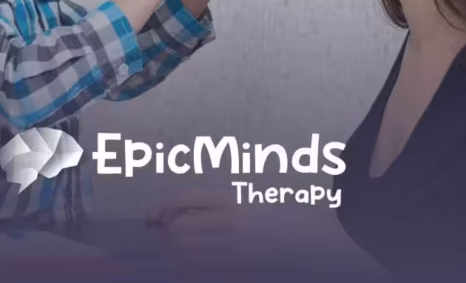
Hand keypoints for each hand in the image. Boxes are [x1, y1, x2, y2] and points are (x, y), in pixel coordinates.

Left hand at [147, 188, 292, 272]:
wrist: (304, 241)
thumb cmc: (273, 214)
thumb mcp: (241, 197)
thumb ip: (207, 201)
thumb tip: (168, 209)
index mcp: (230, 199)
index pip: (184, 197)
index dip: (165, 205)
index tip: (160, 211)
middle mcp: (228, 224)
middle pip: (179, 227)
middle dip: (168, 228)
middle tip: (169, 228)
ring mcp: (231, 249)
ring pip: (185, 251)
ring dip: (175, 247)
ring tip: (182, 242)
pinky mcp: (232, 268)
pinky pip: (196, 268)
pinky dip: (187, 263)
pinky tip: (193, 257)